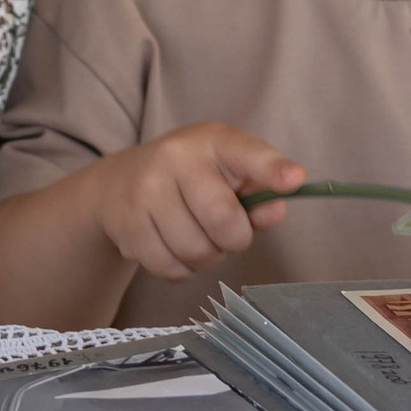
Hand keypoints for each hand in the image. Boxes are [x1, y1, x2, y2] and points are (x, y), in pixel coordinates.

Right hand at [90, 124, 307, 285]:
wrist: (117, 184)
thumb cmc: (188, 178)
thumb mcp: (225, 172)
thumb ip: (257, 193)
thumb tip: (275, 211)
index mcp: (211, 141)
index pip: (245, 152)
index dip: (270, 168)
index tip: (293, 179)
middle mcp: (174, 158)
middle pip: (223, 220)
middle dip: (235, 240)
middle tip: (227, 233)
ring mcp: (145, 191)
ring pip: (197, 251)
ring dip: (207, 257)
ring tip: (197, 237)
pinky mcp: (127, 226)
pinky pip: (171, 268)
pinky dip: (181, 269)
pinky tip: (173, 247)